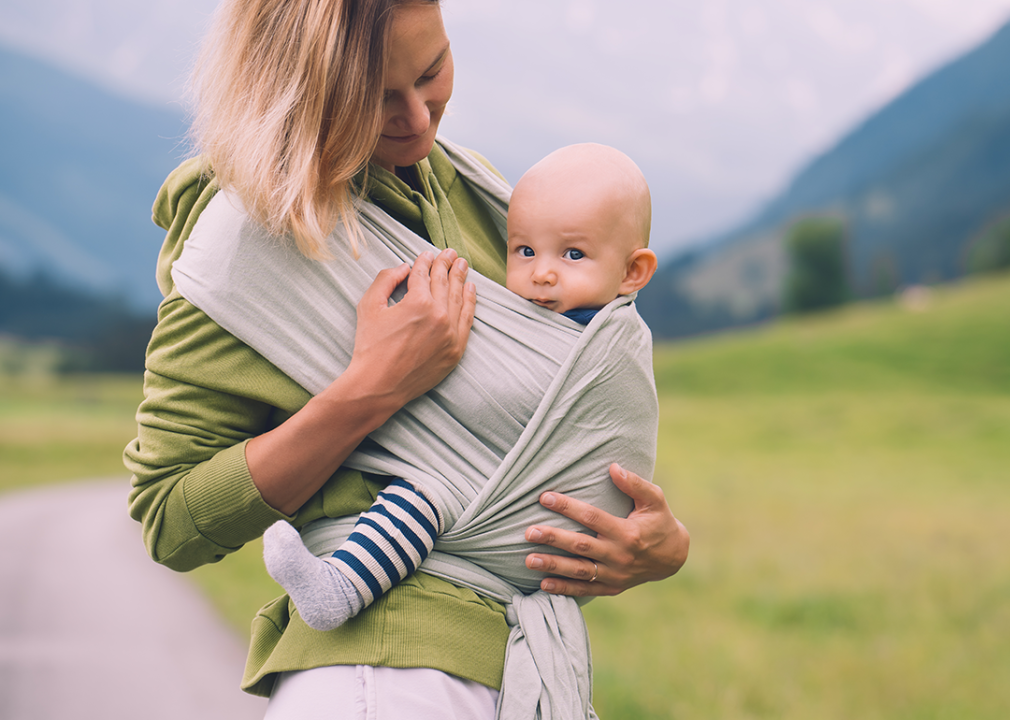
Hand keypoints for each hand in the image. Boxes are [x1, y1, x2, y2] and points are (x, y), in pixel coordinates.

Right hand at [247, 248, 474, 515]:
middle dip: (447, 264)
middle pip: (445, 282)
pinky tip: (470, 289)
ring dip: (461, 278)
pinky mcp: (456, 350)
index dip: (425, 261)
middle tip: (451, 253)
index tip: (428, 254)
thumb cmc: (370, 346)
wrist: (378, 386)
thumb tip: (404, 266)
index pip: (425, 273)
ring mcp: (451, 334)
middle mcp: (440, 315)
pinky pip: (467, 320)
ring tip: (462, 265)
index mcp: (418, 302)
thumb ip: (386, 279)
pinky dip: (470, 302)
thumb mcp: (369, 306)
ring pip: (459, 298)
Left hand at [524, 463, 688, 596]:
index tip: (545, 497)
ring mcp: (615, 574)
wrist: (673, 558)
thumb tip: (613, 468)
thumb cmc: (660, 522)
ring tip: (528, 560)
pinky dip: (564, 588)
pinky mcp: (612, 587)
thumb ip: (635, 484)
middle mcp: (619, 555)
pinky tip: (543, 584)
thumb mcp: (655, 500)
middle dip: (553, 538)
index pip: (592, 517)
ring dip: (553, 565)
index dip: (568, 507)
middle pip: (580, 546)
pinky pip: (586, 589)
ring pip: (579, 570)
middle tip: (529, 532)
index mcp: (628, 533)